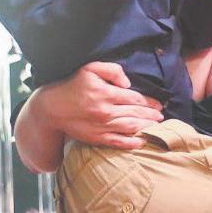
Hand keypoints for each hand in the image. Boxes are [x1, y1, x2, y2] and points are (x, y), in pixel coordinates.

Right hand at [38, 62, 162, 149]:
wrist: (51, 108)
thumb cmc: (72, 86)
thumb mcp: (89, 69)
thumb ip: (112, 70)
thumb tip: (128, 82)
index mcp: (106, 93)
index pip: (134, 98)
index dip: (149, 101)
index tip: (158, 104)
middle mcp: (106, 111)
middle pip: (135, 113)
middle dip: (151, 115)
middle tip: (161, 115)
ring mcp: (102, 126)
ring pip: (130, 127)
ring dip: (146, 126)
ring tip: (157, 126)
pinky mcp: (97, 138)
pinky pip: (118, 142)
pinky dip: (131, 143)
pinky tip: (141, 141)